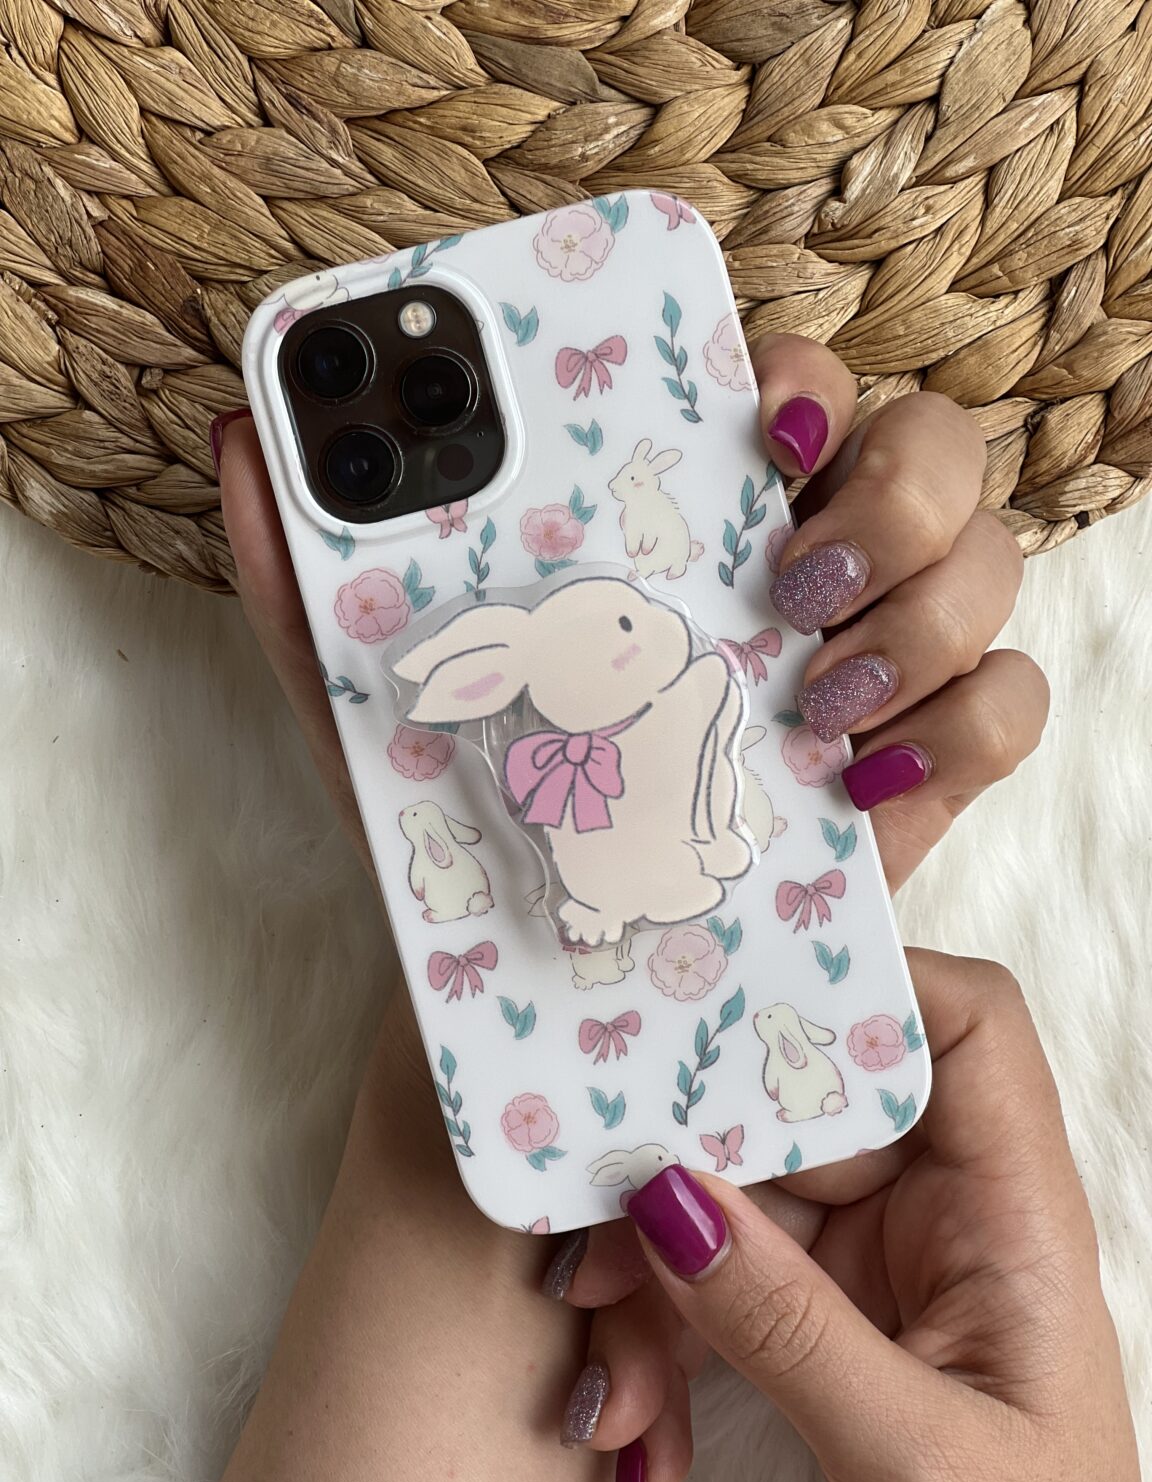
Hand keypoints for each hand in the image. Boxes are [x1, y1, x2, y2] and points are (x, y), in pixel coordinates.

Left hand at [215, 334, 1045, 890]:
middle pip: (925, 443)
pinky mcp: (916, 767)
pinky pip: (1010, 702)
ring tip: (808, 693)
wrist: (545, 988)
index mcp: (685, 523)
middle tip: (783, 583)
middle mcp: (794, 569)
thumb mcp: (379, 707)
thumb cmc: (470, 829)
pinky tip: (861, 782)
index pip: (783, 383)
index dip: (795, 371)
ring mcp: (869, 664)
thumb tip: (242, 434)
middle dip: (888, 490)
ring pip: (989, 555)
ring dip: (926, 606)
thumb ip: (311, 578)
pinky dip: (963, 729)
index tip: (750, 416)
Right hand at [560, 953, 1150, 1481]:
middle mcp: (945, 1216)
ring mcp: (877, 1267)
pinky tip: (636, 1421)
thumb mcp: (911, 1457)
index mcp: (1013, 1216)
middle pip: (806, 1113)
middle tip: (594, 1222)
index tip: (731, 998)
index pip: (964, 1031)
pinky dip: (664, 1343)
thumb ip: (786, 1325)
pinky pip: (719, 1286)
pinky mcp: (823, 1323)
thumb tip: (667, 1197)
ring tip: (612, 1382)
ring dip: (654, 1283)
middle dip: (691, 1168)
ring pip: (739, 1203)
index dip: (866, 985)